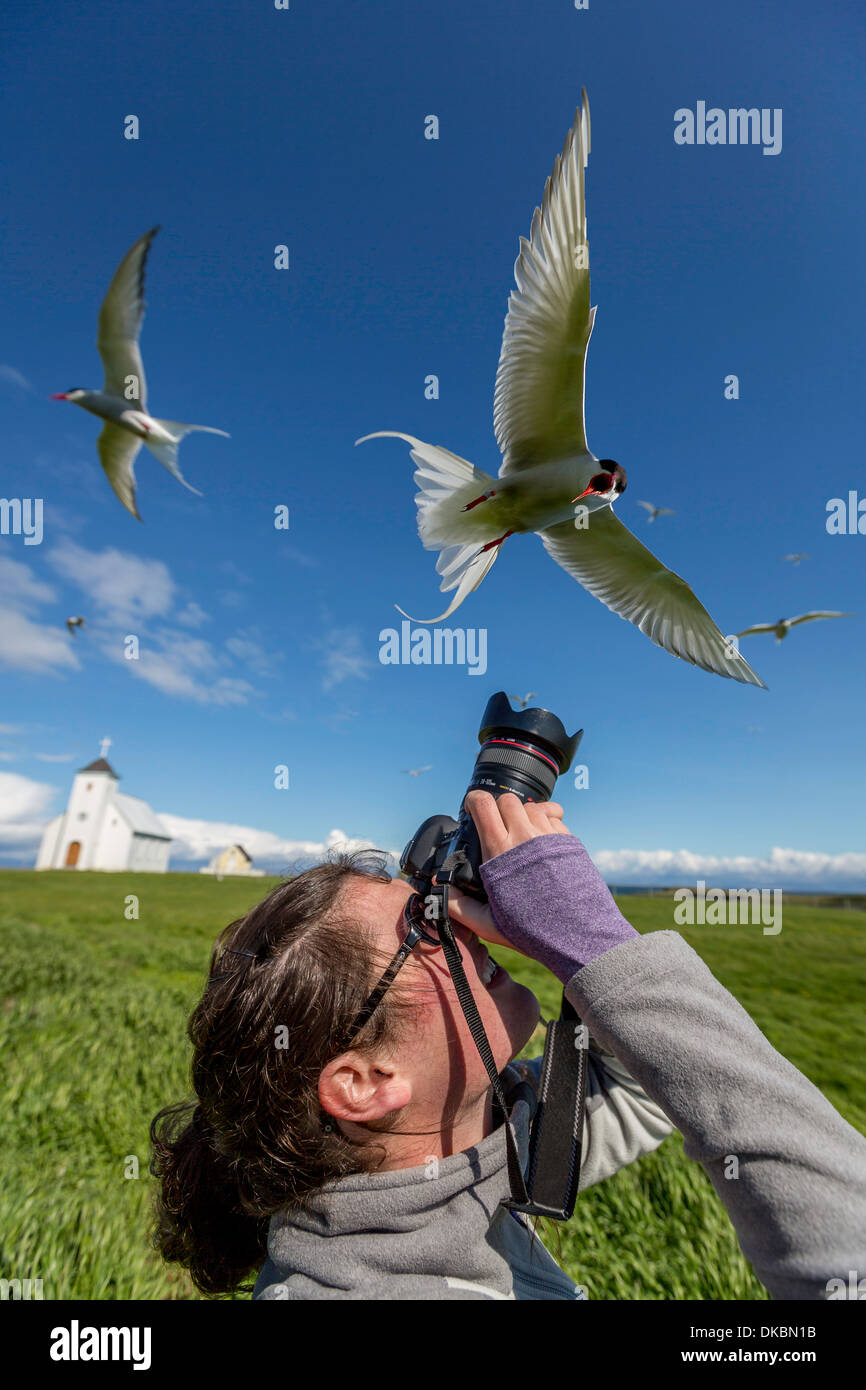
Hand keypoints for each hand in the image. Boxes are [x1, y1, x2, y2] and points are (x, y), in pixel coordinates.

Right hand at [446, 792, 572, 951]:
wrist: (577, 935)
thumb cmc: (532, 931)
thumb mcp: (488, 923)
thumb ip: (460, 906)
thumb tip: (441, 893)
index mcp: (500, 851)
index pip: (483, 804)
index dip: (474, 800)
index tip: (472, 808)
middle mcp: (525, 837)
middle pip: (508, 799)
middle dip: (499, 807)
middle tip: (498, 824)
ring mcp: (549, 836)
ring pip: (532, 806)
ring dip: (523, 814)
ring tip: (522, 833)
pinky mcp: (568, 841)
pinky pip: (554, 817)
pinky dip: (545, 822)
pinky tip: (543, 840)